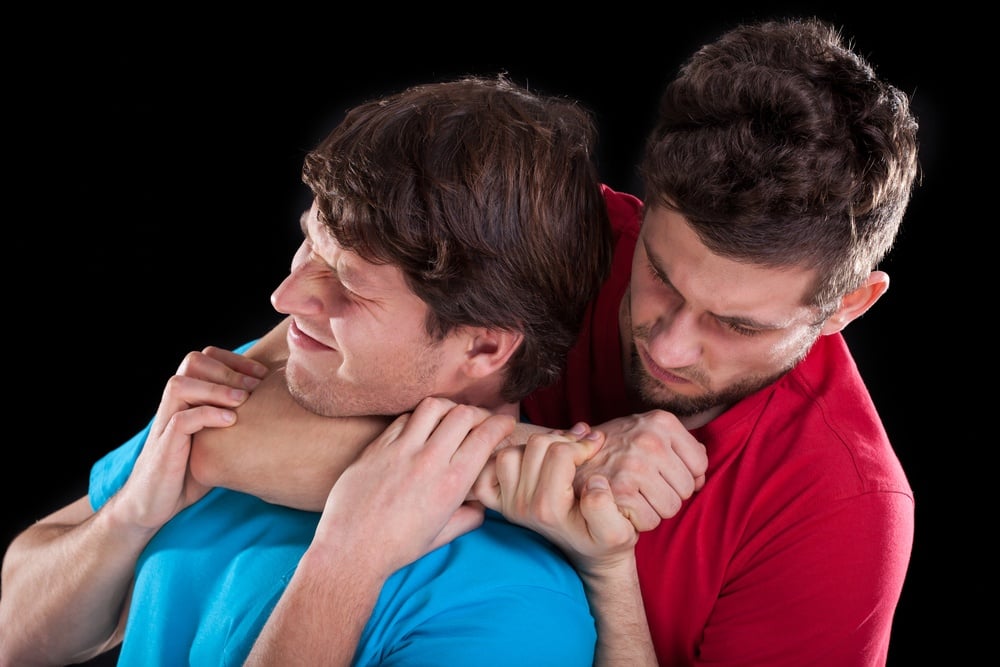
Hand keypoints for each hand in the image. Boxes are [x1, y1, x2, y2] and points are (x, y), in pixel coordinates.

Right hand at [114, 347, 267, 530]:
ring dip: (216, 388)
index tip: (262, 374)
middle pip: (192, 362)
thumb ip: (235, 421)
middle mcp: (174, 405)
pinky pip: (180, 420)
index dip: (234, 360)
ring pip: (180, 385)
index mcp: (187, 398)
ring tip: (243, 399)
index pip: (205, 358)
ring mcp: (165, 424)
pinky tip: (230, 421)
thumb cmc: (190, 471)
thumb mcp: (217, 441)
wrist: (154, 503)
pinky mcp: (163, 447)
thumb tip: (279, 410)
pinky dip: (206, 415)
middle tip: (256, 385)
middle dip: (228, 369)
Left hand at [310, 397, 514, 578]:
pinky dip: (418, 419)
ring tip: (450, 418)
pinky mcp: (377, 447)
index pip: (485, 436)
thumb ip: (468, 518)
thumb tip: (480, 505)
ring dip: (448, 408)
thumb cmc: (397, 548)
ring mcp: (400, 450)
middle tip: (480, 421)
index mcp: (451, 483)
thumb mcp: (442, 536)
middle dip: (479, 413)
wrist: (351, 550)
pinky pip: (403, 419)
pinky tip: (419, 430)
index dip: (501, 425)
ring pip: (433, 407)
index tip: (505, 425)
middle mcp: (428, 460)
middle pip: (463, 414)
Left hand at [474, 424, 637, 571]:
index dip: (583, 443)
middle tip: (582, 442)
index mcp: (550, 509)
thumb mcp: (618, 532)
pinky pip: (489, 471)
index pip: (560, 453)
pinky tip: (531, 459)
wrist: (590, 556)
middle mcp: (523, 506)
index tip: (597, 444)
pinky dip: (506, 460)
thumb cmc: (605, 541)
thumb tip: (592, 481)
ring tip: (560, 448)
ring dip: (536, 445)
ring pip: (511, 452)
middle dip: (563, 438)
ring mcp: (509, 504)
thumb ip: (605, 508)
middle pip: (535, 446)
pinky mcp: (502, 503)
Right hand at [576, 410, 707, 530]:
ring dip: (654, 509)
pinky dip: (639, 521)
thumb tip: (701, 475)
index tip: (662, 474)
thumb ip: (679, 445)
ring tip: (634, 495)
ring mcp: (634, 465)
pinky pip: (651, 520)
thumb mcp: (645, 431)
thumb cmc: (612, 450)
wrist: (567, 462)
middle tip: (644, 486)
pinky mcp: (621, 491)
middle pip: (686, 488)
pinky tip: (623, 506)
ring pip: (672, 507)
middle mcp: (649, 439)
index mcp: (660, 421)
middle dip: (669, 493)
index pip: (700, 464)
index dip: (684, 475)